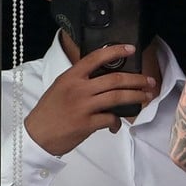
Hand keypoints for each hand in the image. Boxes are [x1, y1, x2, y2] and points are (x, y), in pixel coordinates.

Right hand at [24, 44, 155, 156]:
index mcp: (71, 77)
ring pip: (118, 97)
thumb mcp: (60, 87)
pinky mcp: (87, 123)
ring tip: (146, 96)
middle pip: (115, 79)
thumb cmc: (49, 111)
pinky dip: (117, 122)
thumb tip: (104, 78)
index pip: (95, 58)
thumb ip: (80, 80)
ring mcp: (83, 106)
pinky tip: (116, 124)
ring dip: (136, 96)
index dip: (115, 51)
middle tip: (149, 81)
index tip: (131, 49)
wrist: (36, 135)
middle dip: (137, 79)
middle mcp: (78, 89)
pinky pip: (111, 119)